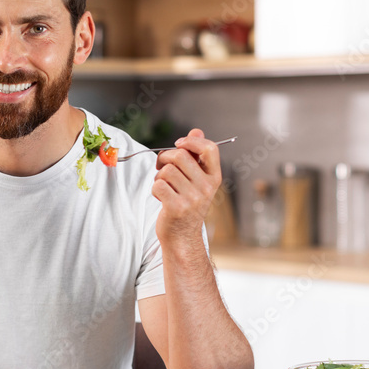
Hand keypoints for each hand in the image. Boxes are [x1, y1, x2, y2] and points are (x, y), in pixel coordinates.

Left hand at [151, 128, 221, 244]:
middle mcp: (206, 188)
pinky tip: (161, 197)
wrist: (182, 237)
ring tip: (164, 187)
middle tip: (161, 167)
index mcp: (214, 178)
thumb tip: (196, 131)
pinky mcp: (176, 208)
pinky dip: (155, 189)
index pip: (210, 149)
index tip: (178, 144)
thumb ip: (197, 156)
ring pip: (166, 171)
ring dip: (159, 177)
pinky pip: (158, 185)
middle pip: (180, 156)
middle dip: (164, 158)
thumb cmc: (187, 205)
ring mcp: (192, 199)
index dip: (191, 141)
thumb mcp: (197, 180)